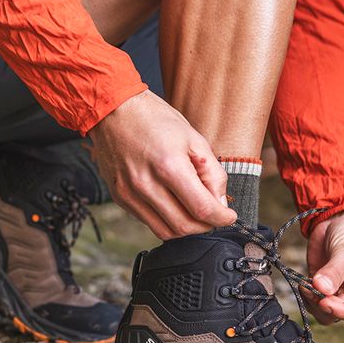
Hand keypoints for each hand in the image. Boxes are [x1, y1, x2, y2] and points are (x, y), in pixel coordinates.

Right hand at [88, 90, 236, 239]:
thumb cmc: (155, 119)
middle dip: (206, 226)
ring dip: (187, 228)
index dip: (221, 218)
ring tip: (195, 212)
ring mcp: (130, 194)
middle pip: (184, 227)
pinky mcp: (120, 198)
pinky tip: (174, 205)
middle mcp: (146, 184)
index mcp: (168, 165)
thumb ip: (212, 172)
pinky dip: (167, 220)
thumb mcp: (193, 138)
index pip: (202, 209)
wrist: (114, 111)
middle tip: (214, 215)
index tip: (229, 216)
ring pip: (166, 231)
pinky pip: (149, 222)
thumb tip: (219, 201)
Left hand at [304, 209, 343, 324]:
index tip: (324, 302)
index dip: (341, 311)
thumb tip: (321, 289)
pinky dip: (307, 295)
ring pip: (325, 312)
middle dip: (323, 304)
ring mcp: (342, 293)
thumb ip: (334, 272)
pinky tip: (304, 283)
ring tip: (306, 284)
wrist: (341, 218)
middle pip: (340, 314)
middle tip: (311, 288)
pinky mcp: (326, 288)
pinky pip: (315, 302)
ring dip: (313, 302)